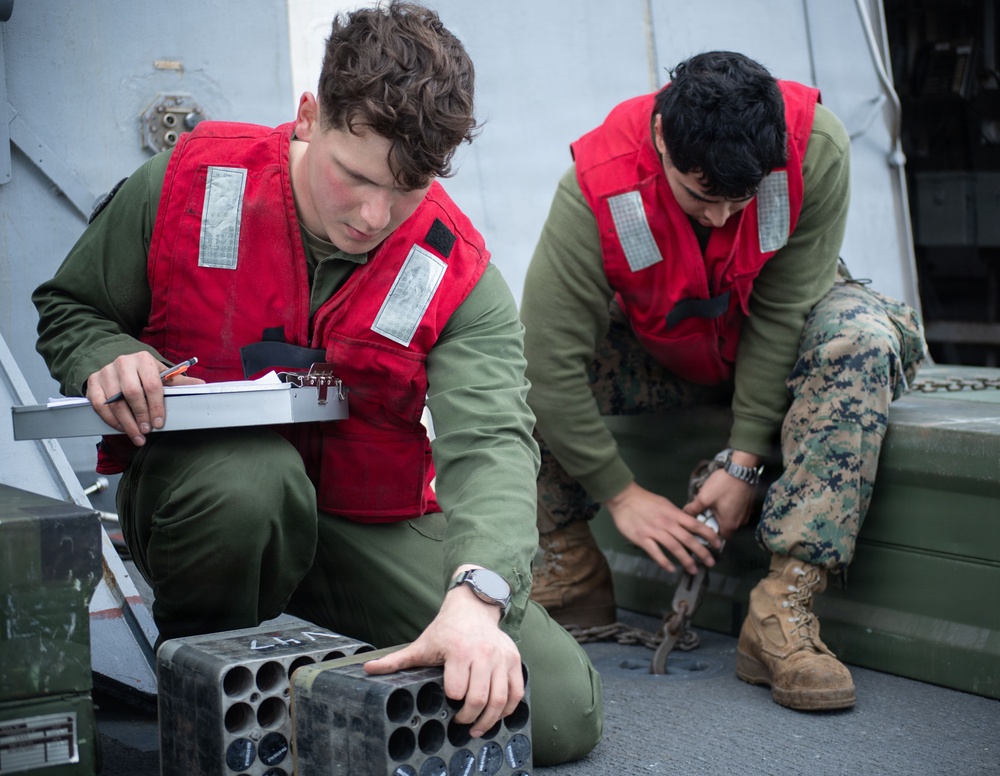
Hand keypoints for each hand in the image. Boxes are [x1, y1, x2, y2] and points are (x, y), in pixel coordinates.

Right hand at [85, 352, 203, 445]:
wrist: (117, 364)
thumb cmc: (143, 373)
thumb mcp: (161, 374)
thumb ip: (179, 382)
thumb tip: (202, 386)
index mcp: (144, 360)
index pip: (152, 385)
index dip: (156, 407)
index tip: (158, 423)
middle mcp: (123, 363)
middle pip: (132, 393)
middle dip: (141, 415)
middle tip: (147, 431)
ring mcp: (106, 372)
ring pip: (114, 401)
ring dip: (126, 422)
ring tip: (136, 435)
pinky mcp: (93, 382)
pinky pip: (99, 404)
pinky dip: (110, 419)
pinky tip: (121, 428)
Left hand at [363, 569, 522, 738]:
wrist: (473, 608)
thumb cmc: (446, 629)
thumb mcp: (421, 644)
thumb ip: (397, 660)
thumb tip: (367, 669)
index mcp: (459, 650)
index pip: (457, 689)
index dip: (451, 701)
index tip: (447, 705)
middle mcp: (483, 653)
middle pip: (480, 698)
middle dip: (469, 717)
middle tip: (461, 723)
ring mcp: (501, 657)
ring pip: (501, 698)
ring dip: (490, 719)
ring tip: (479, 727)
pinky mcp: (514, 659)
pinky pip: (517, 691)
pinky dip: (509, 708)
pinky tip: (498, 714)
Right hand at [604, 481, 720, 574]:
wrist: (623, 498)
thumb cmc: (644, 500)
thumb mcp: (664, 504)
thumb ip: (676, 515)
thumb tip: (687, 524)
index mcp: (673, 514)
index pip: (695, 525)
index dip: (709, 535)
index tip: (718, 544)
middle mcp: (667, 523)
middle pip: (688, 539)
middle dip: (701, 552)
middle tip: (710, 562)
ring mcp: (654, 531)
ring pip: (674, 547)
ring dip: (685, 560)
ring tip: (693, 569)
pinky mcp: (642, 538)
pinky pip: (655, 552)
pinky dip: (664, 562)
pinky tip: (671, 569)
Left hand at [682, 451, 760, 537]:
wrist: (740, 469)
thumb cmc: (722, 485)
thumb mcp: (703, 498)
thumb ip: (693, 509)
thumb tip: (685, 514)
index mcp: (730, 524)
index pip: (719, 539)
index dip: (709, 535)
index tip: (701, 528)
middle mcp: (740, 522)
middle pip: (725, 528)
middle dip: (714, 523)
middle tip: (704, 513)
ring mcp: (746, 513)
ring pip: (731, 519)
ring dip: (722, 514)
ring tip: (712, 505)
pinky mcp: (748, 504)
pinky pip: (737, 511)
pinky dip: (729, 508)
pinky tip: (722, 498)